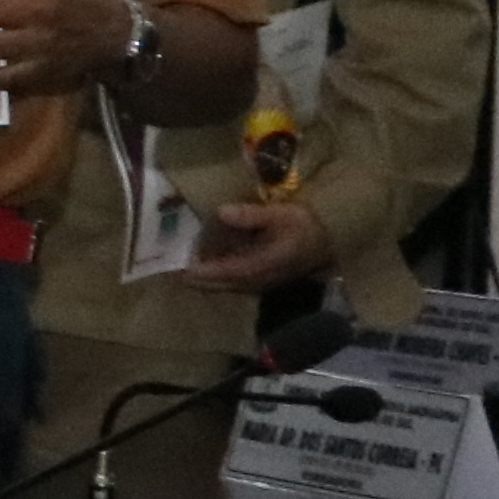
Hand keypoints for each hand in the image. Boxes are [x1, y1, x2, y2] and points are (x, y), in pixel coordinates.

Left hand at [185, 197, 337, 293]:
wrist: (328, 239)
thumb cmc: (303, 225)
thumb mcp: (279, 215)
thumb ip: (250, 216)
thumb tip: (221, 212)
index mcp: (260, 265)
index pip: (223, 272)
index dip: (200, 271)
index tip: (177, 268)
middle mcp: (257, 279)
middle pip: (219, 284)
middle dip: (196, 279)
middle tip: (170, 269)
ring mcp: (260, 282)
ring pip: (225, 285)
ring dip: (205, 279)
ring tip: (183, 269)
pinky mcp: (263, 280)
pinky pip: (234, 282)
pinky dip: (217, 277)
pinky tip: (207, 266)